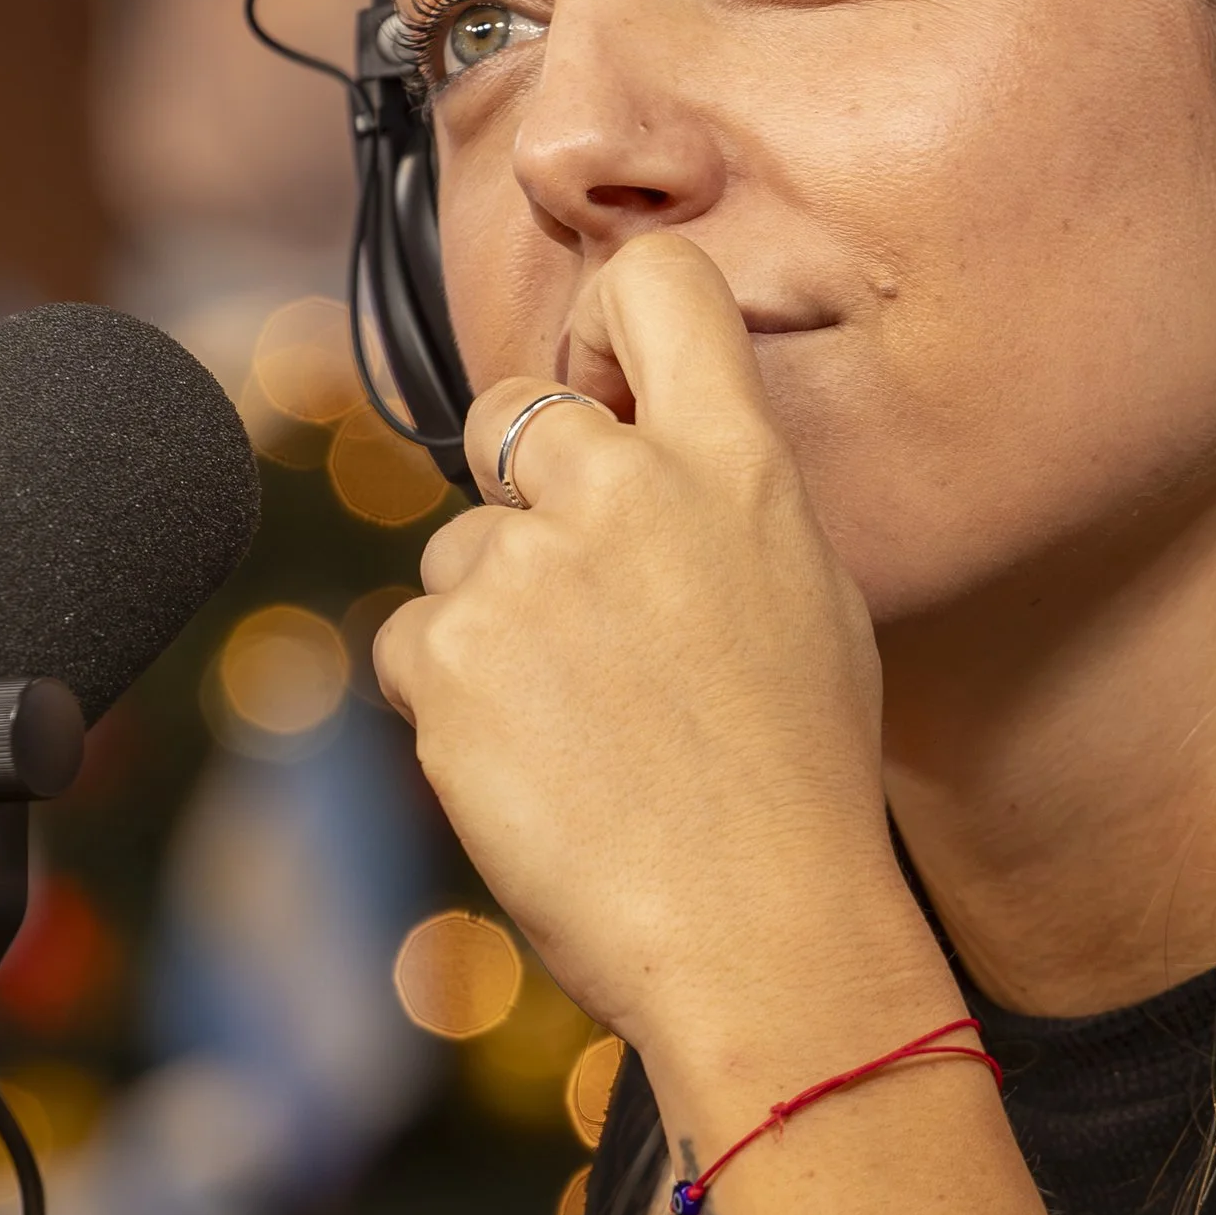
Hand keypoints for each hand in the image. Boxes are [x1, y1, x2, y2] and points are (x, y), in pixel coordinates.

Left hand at [369, 234, 915, 1058]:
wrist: (760, 930)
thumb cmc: (798, 782)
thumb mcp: (807, 595)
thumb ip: (719, 497)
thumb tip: (641, 448)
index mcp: (735, 464)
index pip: (654, 284)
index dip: (607, 320)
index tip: (604, 384)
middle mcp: (626, 490)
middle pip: (509, 409)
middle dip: (517, 485)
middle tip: (570, 595)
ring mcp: (527, 570)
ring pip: (456, 551)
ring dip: (490, 621)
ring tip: (579, 724)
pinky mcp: (447, 658)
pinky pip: (408, 644)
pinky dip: (446, 699)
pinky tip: (529, 760)